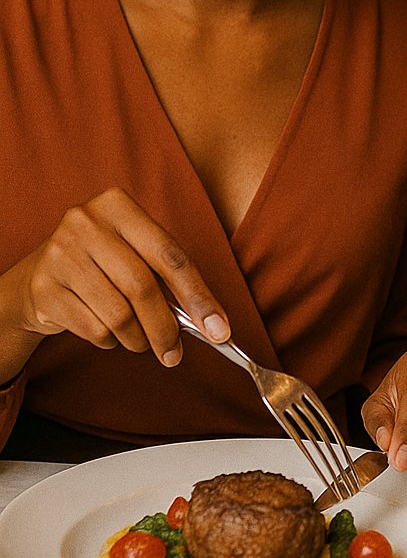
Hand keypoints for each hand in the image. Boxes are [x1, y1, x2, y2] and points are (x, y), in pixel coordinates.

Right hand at [0, 186, 228, 369]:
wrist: (37, 275)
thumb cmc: (102, 263)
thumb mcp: (133, 251)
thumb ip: (168, 276)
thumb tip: (211, 322)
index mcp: (117, 205)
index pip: (170, 254)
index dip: (198, 295)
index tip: (219, 329)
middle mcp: (86, 222)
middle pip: (142, 287)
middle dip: (166, 329)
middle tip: (174, 353)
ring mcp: (60, 253)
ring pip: (118, 314)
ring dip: (138, 339)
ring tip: (139, 340)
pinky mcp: (44, 288)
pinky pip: (94, 329)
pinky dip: (111, 341)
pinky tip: (109, 332)